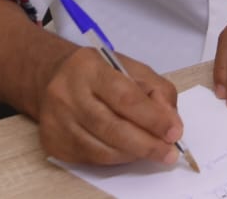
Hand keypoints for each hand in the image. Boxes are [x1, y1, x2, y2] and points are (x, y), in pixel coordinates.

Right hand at [35, 46, 183, 165]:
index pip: (125, 98)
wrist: (52, 77)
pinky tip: (127, 151)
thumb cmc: (98, 72)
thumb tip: (171, 123)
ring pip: (102, 149)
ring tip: (152, 151)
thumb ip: (156, 90)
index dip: (153, 118)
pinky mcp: (54, 142)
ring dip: (133, 154)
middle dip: (146, 144)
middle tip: (168, 153)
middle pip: (112, 128)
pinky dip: (116, 159)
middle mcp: (68, 94)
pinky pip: (92, 159)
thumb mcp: (131, 68)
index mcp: (90, 68)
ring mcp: (57, 121)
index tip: (174, 133)